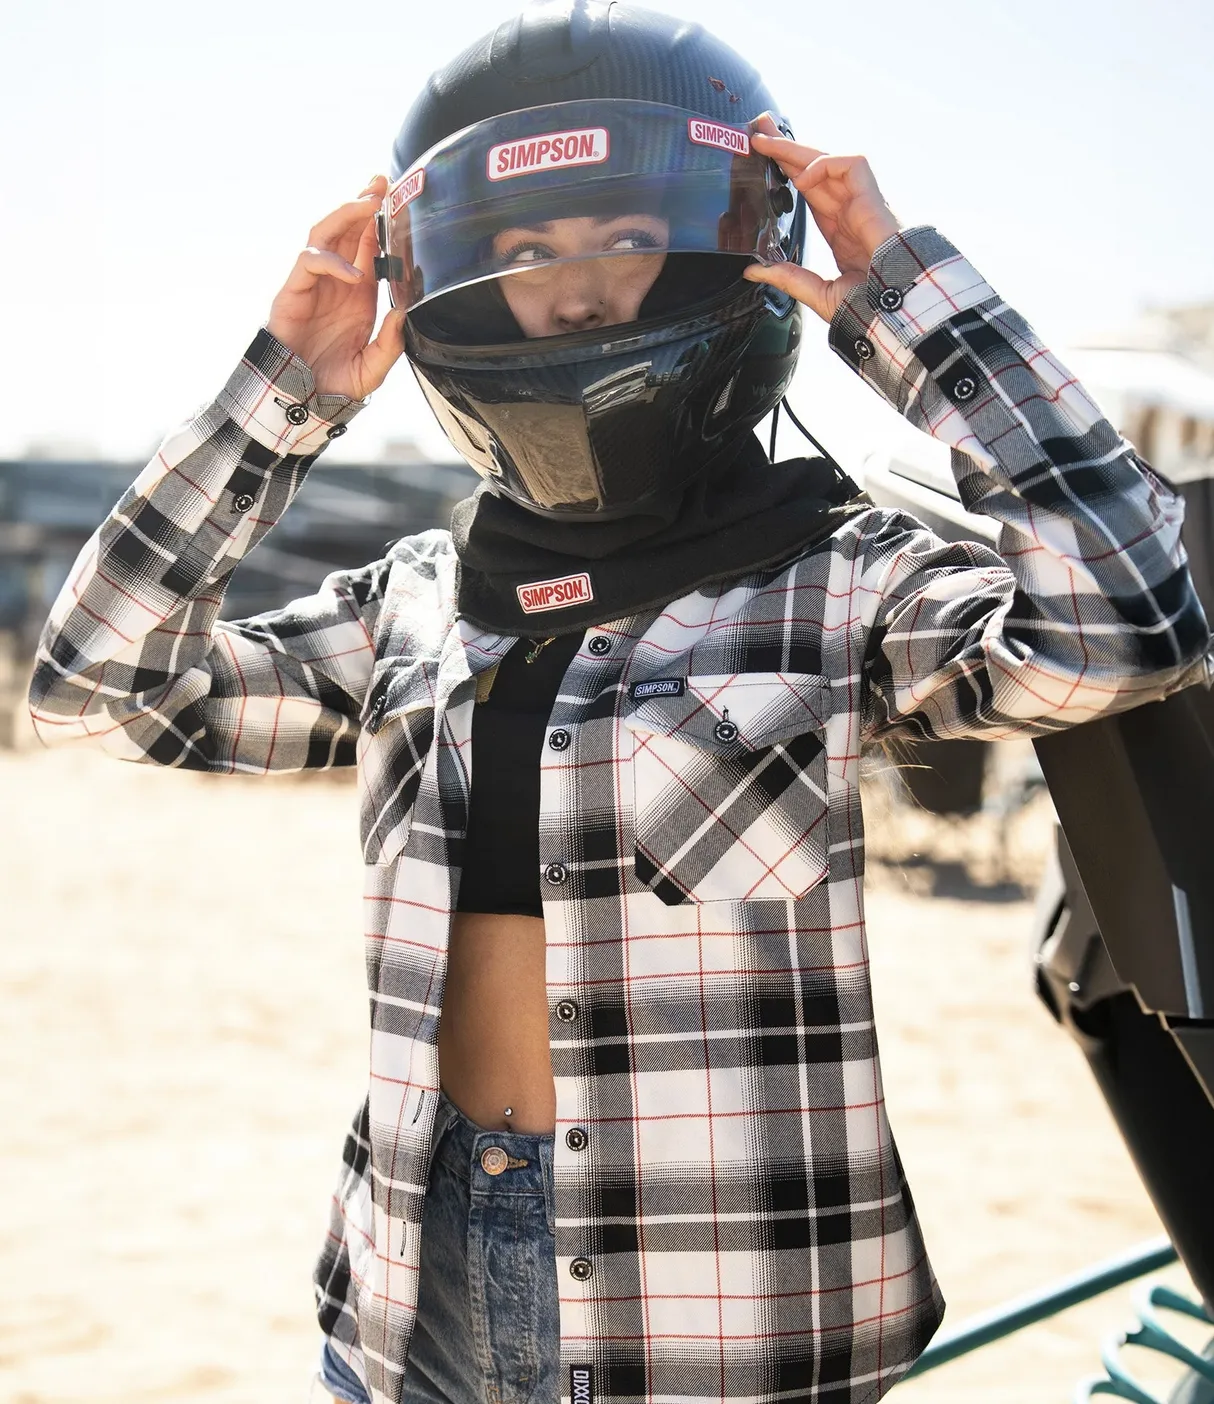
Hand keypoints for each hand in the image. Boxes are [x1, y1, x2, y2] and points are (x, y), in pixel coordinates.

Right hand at [266, 175, 405, 398]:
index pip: (370, 248)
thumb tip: (403, 315)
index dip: (382, 224)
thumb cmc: (332, 384)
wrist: (298, 399)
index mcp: (358, 294)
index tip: (400, 202)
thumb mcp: (372, 369)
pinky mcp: (293, 291)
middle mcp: (337, 283)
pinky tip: (354, 275)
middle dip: (364, 203)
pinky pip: (310, 262)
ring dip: (346, 215)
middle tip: (383, 182)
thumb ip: (390, 345)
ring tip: (368, 204)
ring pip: (326, 234)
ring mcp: (313, 284)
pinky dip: (332, 262)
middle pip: (348, 229)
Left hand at [743, 127, 900, 323]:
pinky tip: (803, 178)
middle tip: (757, 131)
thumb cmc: (869, 307)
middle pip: (814, 169)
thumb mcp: (818, 293)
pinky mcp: (873, 198)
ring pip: (829, 161)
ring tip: (767, 143)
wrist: (895, 310)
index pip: (809, 190)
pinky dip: (825, 165)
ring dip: (798, 149)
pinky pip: (851, 164)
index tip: (761, 159)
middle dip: (786, 148)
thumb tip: (754, 270)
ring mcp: (861, 203)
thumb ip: (787, 278)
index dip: (786, 172)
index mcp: (838, 229)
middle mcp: (848, 211)